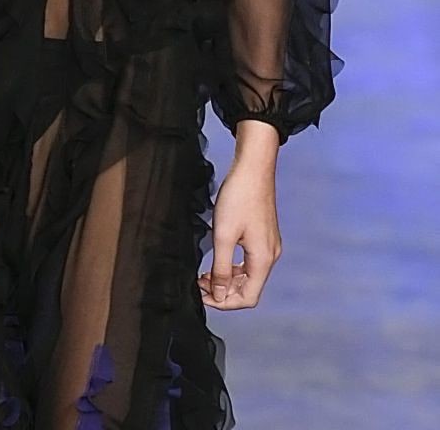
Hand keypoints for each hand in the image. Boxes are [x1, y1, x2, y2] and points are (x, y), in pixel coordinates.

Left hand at [197, 155, 281, 309]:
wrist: (253, 167)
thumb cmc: (238, 197)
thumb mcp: (223, 235)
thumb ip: (222, 268)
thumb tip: (220, 295)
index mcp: (263, 260)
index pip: (248, 298)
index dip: (224, 302)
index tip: (203, 295)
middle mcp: (270, 255)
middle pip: (249, 289)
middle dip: (224, 291)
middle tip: (199, 284)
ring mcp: (268, 245)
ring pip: (248, 275)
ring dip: (227, 279)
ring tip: (205, 275)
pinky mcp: (264, 234)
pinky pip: (249, 261)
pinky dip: (233, 266)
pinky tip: (218, 260)